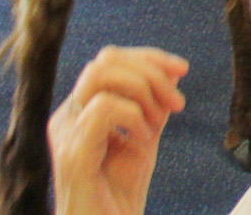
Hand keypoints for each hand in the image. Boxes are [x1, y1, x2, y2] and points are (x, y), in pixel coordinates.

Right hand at [49, 47, 188, 214]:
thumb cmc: (119, 194)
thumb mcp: (144, 138)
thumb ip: (154, 105)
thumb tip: (172, 71)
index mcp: (81, 109)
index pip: (110, 60)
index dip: (149, 57)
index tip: (183, 69)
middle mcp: (68, 116)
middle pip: (105, 60)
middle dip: (150, 71)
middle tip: (178, 103)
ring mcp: (67, 133)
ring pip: (100, 74)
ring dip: (142, 89)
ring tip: (157, 121)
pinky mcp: (73, 153)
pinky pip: (102, 109)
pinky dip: (133, 115)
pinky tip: (143, 138)